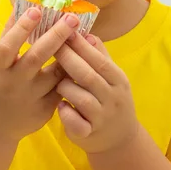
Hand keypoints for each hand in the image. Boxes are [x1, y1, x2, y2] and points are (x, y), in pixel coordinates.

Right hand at [0, 8, 79, 143]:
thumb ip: (7, 38)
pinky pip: (63, 88)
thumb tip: (20, 7)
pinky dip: (73, 72)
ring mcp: (31, 98)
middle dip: (56, 36)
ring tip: (83, 34)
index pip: (9, 45)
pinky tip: (85, 58)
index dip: (22, 28)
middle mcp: (15, 83)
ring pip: (56, 74)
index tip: (37, 10)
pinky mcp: (45, 110)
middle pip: (37, 57)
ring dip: (71, 54)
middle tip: (72, 18)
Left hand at [55, 33, 139, 153]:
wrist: (120, 139)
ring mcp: (101, 117)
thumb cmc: (110, 99)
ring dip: (65, 86)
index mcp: (118, 80)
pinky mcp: (89, 134)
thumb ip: (100, 56)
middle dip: (68, 59)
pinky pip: (75, 122)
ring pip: (80, 98)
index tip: (65, 29)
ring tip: (56, 82)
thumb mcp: (112, 78)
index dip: (81, 45)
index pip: (98, 59)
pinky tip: (60, 106)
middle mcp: (112, 98)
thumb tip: (88, 34)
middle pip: (88, 75)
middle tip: (51, 46)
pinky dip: (65, 113)